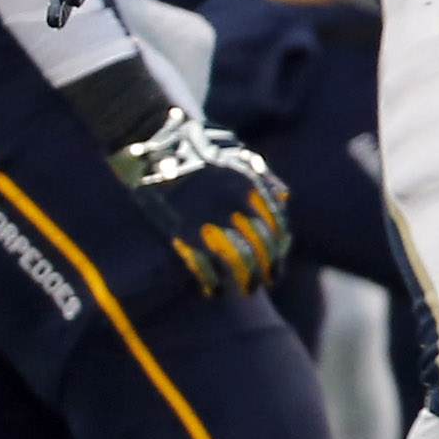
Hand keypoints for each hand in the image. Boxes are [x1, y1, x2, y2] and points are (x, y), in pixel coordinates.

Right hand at [107, 106, 292, 297]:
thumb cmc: (196, 152)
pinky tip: (215, 290)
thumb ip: (263, 177)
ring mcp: (212, 218)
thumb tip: (285, 197)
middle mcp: (236, 203)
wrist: (153, 147)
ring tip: (248, 289)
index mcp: (250, 185)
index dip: (281, 247)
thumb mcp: (237, 158)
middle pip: (263, 245)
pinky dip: (213, 281)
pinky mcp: (186, 231)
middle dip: (269, 268)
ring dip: (247, 279)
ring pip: (240, 259)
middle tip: (268, 282)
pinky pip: (206, 264)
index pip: (277, 224)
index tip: (280, 261)